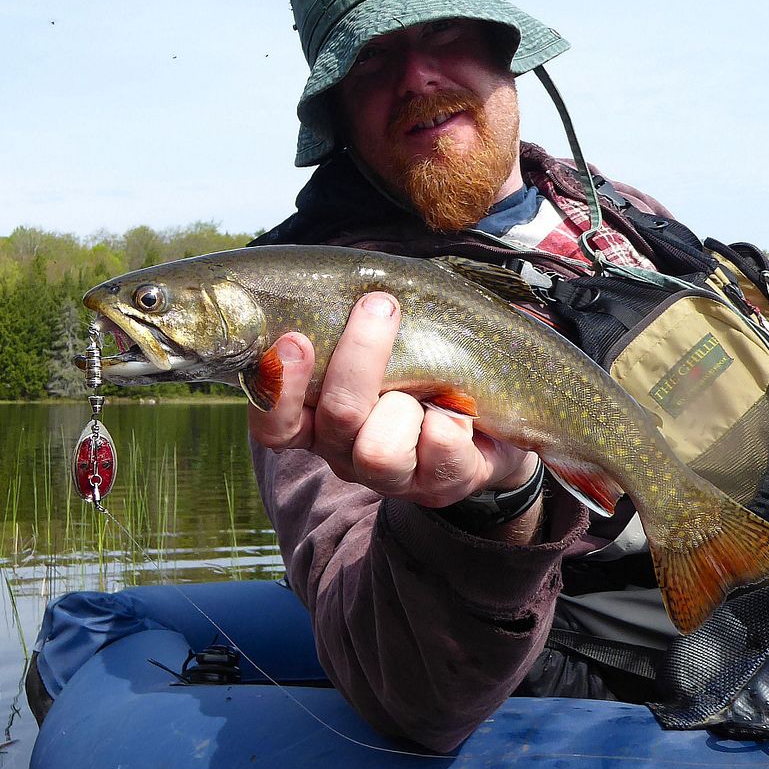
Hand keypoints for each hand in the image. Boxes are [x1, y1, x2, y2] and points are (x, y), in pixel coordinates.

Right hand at [248, 291, 537, 507]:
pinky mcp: (440, 486)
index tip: (295, 339)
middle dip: (361, 356)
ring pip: (380, 449)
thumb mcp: (388, 340)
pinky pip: (440, 448)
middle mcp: (345, 454)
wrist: (494, 416)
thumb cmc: (423, 368)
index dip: (279, 388)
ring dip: (407, 403)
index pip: (275, 424)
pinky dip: (452, 419)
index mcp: (318, 422)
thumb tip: (360, 283)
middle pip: (337, 416)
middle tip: (380, 306)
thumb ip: (358, 318)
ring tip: (429, 384)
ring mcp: (391, 477)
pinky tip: (460, 409)